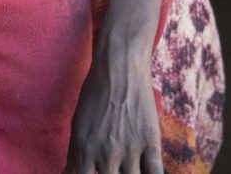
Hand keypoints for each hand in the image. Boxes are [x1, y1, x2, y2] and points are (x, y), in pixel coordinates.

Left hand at [69, 54, 162, 173]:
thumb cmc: (95, 94)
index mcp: (84, 149)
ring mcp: (130, 148)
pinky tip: (146, 170)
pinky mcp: (150, 141)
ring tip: (126, 168)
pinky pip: (155, 172)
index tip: (93, 173)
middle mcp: (106, 153)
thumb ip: (75, 155)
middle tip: (112, 169)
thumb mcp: (78, 124)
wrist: (119, 68)